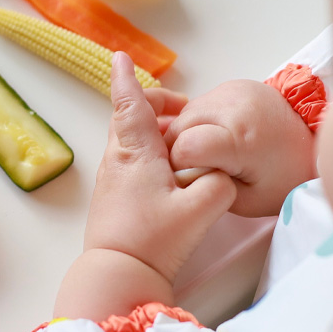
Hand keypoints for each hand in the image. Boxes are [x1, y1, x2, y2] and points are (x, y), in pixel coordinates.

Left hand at [84, 52, 236, 283]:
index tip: (119, 57)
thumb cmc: (152, 240)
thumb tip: (220, 173)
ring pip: (129, 141)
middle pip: (128, 118)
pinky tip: (170, 171)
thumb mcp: (201, 209)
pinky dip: (149, 153)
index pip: (129, 104)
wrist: (117, 274)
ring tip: (182, 140)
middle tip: (182, 108)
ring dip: (152, 131)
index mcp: (136, 152)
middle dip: (151, 104)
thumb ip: (220, 184)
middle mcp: (118, 160)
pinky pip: (130, 161)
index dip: (125, 79)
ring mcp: (112, 179)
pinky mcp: (114, 197)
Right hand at [164, 80, 316, 216]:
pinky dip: (198, 122)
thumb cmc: (285, 177)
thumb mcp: (247, 200)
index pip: (185, 147)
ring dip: (186, 134)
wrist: (313, 142)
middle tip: (197, 167)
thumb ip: (208, 188)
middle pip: (179, 127)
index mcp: (240, 139)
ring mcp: (232, 91)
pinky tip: (214, 135)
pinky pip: (199, 104)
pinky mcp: (233, 85)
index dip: (181, 165)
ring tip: (206, 152)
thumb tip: (181, 172)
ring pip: (184, 114)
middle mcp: (234, 107)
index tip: (194, 177)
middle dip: (179, 150)